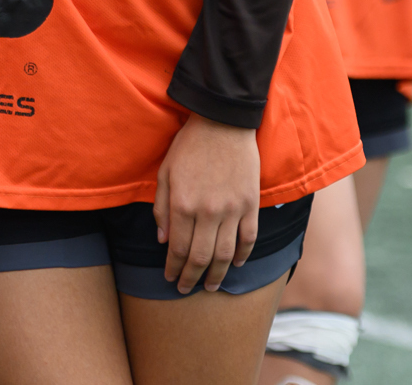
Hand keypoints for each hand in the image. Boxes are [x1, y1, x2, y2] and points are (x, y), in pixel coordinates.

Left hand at [153, 113, 259, 292]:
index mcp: (183, 204)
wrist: (223, 122)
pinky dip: (243, 255)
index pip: (177, 248)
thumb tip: (162, 239)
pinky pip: (249, 237)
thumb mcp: (165, 172)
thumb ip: (162, 208)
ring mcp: (232, 209)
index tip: (170, 278)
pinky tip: (237, 265)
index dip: (173, 268)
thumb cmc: (189, 145)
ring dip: (217, 274)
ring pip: (225, 254)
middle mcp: (208, 212)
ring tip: (210, 286)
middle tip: (186, 289)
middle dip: (191, 278)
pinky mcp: (250, 204)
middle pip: (200, 257)